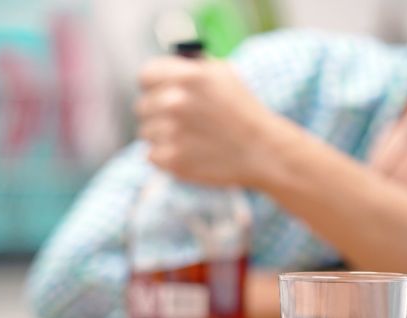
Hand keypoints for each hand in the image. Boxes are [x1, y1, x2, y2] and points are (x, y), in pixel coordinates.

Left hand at [136, 56, 280, 186]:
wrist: (264, 152)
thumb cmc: (244, 112)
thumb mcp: (223, 75)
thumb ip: (190, 67)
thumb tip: (162, 69)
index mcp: (187, 76)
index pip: (145, 76)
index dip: (153, 86)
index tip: (160, 95)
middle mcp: (175, 102)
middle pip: (142, 107)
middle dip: (158, 114)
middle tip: (183, 123)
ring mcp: (171, 132)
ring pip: (146, 132)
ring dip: (162, 136)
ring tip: (190, 139)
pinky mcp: (171, 159)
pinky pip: (152, 155)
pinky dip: (167, 157)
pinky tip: (190, 153)